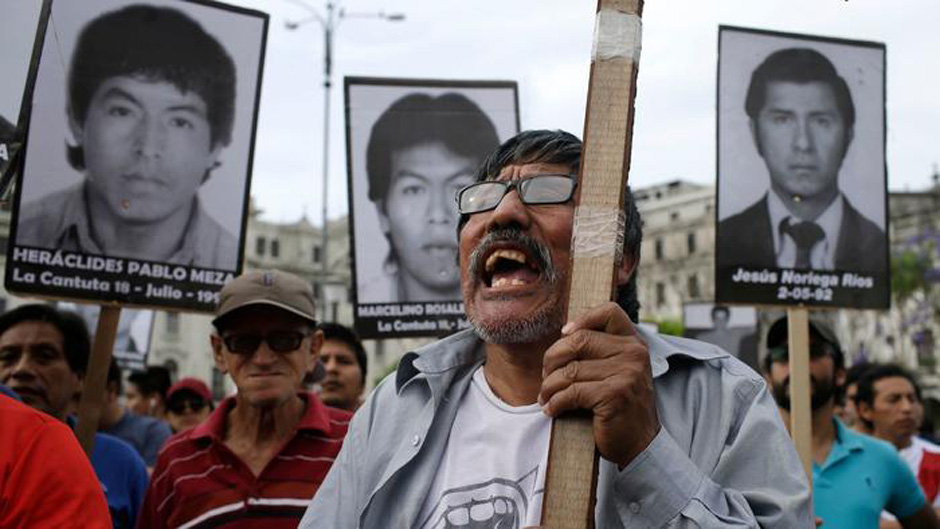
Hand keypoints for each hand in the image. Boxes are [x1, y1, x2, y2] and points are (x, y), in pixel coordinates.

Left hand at [539, 302, 659, 467]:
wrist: (640, 445)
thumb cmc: (619, 406)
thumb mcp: (617, 371)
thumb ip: (600, 351)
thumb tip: (564, 333)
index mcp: (634, 343)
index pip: (609, 311)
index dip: (582, 318)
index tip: (565, 334)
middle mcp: (634, 354)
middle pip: (578, 340)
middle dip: (553, 359)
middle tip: (545, 377)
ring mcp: (627, 374)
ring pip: (570, 370)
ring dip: (549, 386)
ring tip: (545, 397)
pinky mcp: (615, 395)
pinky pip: (571, 392)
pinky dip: (555, 402)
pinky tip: (552, 409)